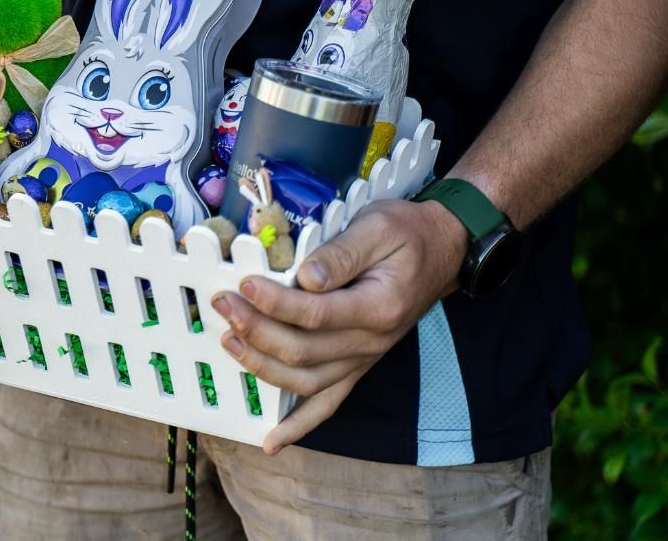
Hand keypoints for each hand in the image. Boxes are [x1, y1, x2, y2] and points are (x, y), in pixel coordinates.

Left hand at [211, 198, 467, 454]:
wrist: (443, 249)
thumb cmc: (406, 233)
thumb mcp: (377, 226)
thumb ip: (340, 253)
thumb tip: (305, 277)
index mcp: (378, 306)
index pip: (316, 314)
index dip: (275, 303)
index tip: (245, 285)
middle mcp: (372, 342)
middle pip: (304, 351)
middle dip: (256, 330)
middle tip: (223, 303)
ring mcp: (364, 359)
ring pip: (306, 381)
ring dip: (262, 366)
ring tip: (228, 339)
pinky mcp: (357, 365)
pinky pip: (328, 404)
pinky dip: (299, 425)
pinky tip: (271, 441)